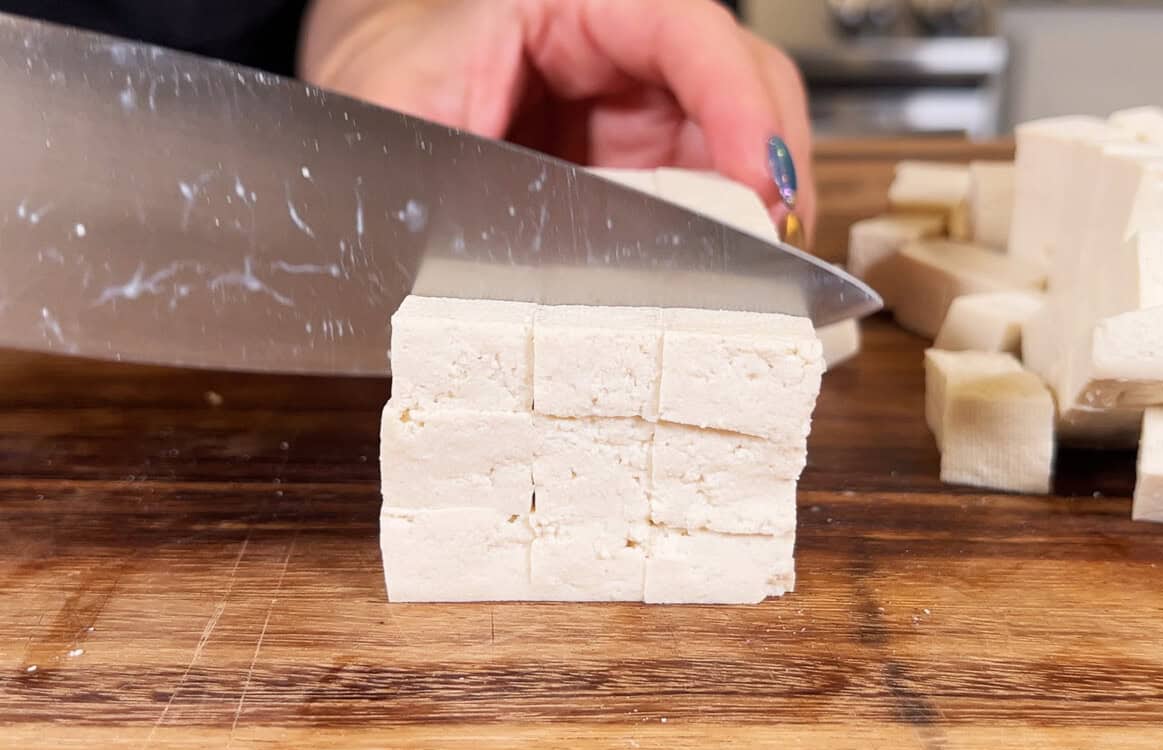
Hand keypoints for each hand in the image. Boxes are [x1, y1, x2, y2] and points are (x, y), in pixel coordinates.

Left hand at [300, 0, 815, 236]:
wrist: (358, 119)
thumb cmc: (380, 86)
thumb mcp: (400, 112)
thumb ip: (457, 161)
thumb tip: (519, 244)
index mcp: (570, 2)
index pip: (687, 29)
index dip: (739, 101)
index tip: (758, 179)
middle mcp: (621, 50)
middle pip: (743, 83)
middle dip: (771, 162)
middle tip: (771, 241)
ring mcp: (636, 113)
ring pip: (736, 144)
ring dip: (754, 208)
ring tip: (757, 270)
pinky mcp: (637, 169)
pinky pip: (701, 196)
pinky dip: (719, 239)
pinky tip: (720, 276)